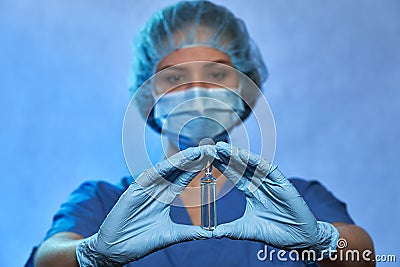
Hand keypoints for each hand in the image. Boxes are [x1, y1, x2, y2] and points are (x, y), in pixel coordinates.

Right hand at [76, 146, 213, 265]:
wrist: (116, 251)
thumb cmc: (140, 242)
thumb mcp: (170, 235)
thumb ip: (190, 232)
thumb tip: (210, 233)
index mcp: (165, 197)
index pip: (185, 178)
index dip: (198, 168)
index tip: (213, 159)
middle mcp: (157, 188)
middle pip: (178, 169)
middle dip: (194, 159)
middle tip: (211, 148)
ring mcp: (146, 187)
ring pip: (167, 169)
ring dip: (182, 160)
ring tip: (198, 151)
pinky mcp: (135, 190)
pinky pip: (151, 176)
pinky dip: (164, 168)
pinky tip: (176, 161)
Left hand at [212, 142, 338, 254]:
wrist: (300, 239)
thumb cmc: (275, 232)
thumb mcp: (246, 230)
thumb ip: (228, 230)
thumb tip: (208, 233)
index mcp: (250, 190)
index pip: (232, 174)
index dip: (220, 166)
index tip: (205, 158)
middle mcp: (259, 182)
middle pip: (239, 166)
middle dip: (225, 156)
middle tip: (209, 147)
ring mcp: (270, 181)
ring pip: (251, 164)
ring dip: (236, 155)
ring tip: (222, 148)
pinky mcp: (282, 183)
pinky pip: (267, 169)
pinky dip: (255, 161)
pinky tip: (243, 155)